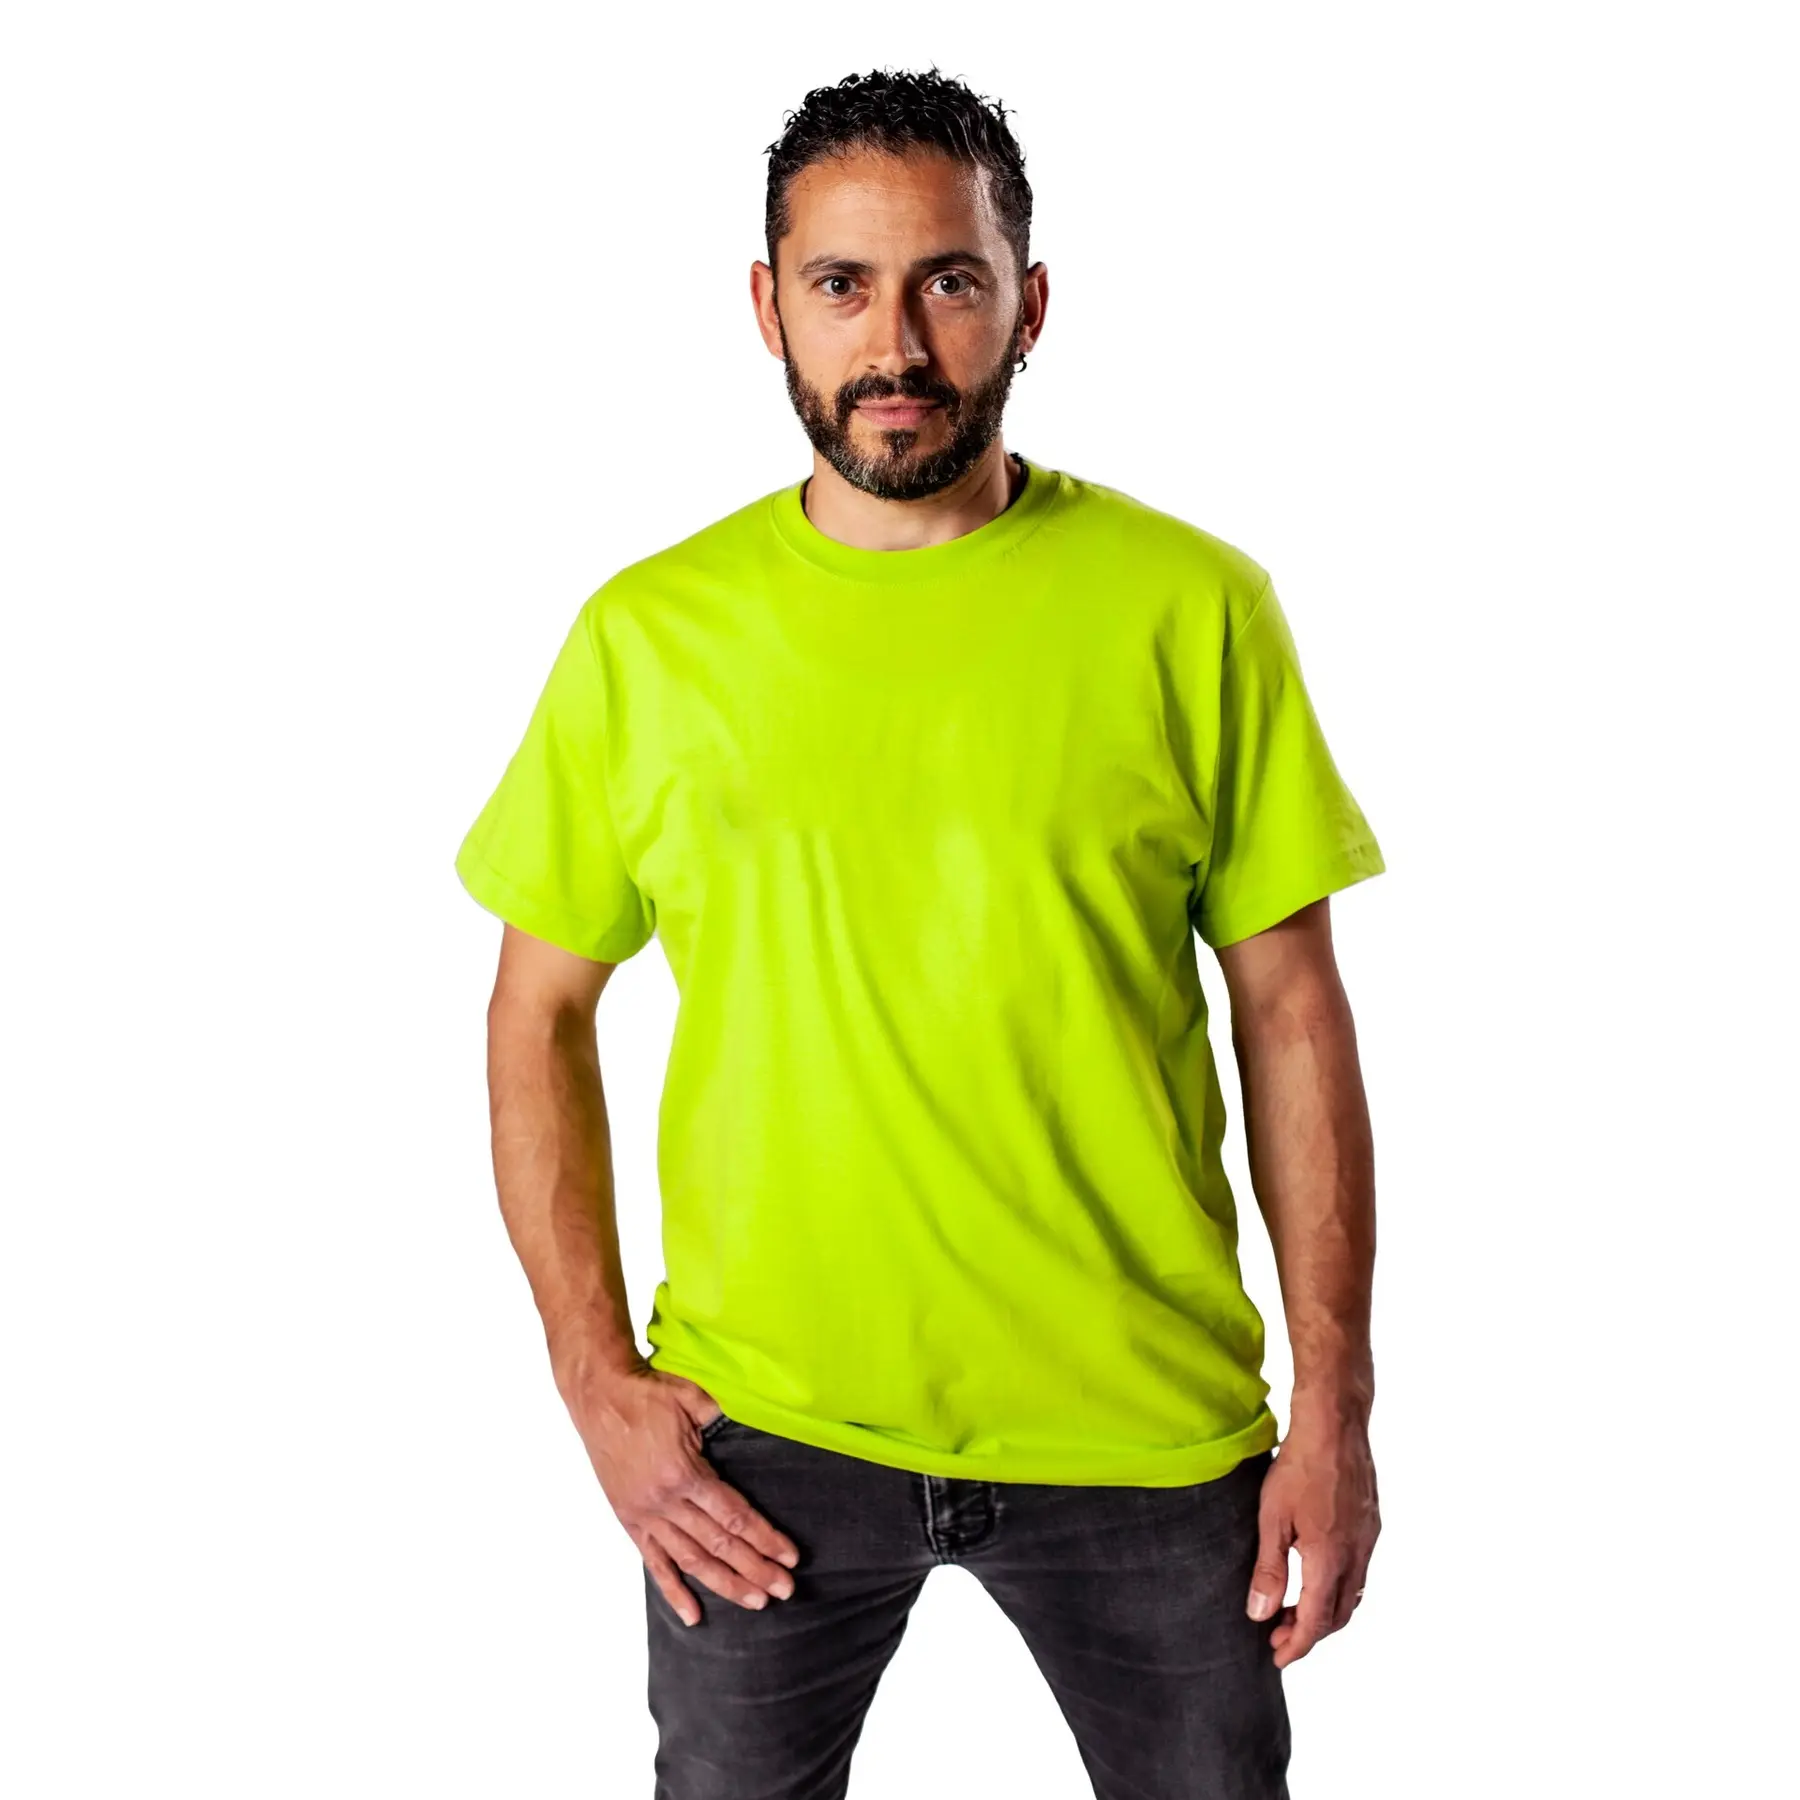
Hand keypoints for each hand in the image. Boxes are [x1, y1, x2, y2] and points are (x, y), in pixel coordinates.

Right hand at [566, 1364, 801, 1626]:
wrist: (598, 1395)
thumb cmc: (647, 1392)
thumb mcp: (692, 1396)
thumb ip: (723, 1418)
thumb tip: (759, 1424)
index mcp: (684, 1473)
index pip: (734, 1516)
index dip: (765, 1538)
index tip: (789, 1556)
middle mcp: (665, 1501)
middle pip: (719, 1544)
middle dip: (755, 1569)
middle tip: (784, 1590)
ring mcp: (645, 1515)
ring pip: (691, 1560)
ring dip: (724, 1584)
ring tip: (754, 1602)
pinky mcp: (629, 1519)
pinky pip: (653, 1563)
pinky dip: (673, 1590)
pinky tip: (693, 1615)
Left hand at [1246, 1408, 1379, 1668]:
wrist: (1335, 1425)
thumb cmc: (1299, 1467)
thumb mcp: (1272, 1519)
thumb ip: (1268, 1569)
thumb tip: (1260, 1613)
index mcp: (1330, 1560)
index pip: (1317, 1622)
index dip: (1297, 1645)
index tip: (1278, 1656)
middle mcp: (1357, 1556)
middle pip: (1339, 1614)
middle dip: (1310, 1632)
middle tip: (1279, 1634)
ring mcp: (1368, 1540)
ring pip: (1353, 1594)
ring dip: (1326, 1610)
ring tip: (1294, 1608)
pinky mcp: (1372, 1524)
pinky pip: (1359, 1570)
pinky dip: (1339, 1586)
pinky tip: (1317, 1574)